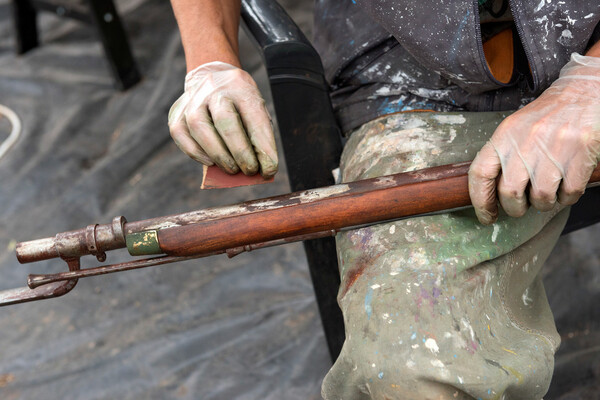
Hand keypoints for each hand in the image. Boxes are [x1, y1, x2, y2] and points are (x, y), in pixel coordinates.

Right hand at [168, 62, 277, 176]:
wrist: (212, 77)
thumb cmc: (239, 103)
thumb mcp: (254, 110)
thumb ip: (256, 136)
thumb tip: (257, 171)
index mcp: (241, 86)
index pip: (255, 118)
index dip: (263, 148)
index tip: (269, 170)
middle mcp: (215, 89)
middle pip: (225, 120)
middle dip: (239, 151)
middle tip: (249, 171)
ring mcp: (193, 98)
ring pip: (199, 127)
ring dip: (217, 154)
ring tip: (231, 169)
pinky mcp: (177, 111)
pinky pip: (181, 134)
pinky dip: (195, 152)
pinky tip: (210, 162)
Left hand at [469, 53, 599, 223]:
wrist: (582, 93)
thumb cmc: (546, 116)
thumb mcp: (514, 129)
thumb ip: (500, 157)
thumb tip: (490, 195)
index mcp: (503, 137)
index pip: (480, 174)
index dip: (479, 201)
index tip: (486, 216)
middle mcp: (524, 144)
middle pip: (509, 194)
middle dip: (515, 209)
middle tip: (521, 207)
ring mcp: (553, 151)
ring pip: (540, 199)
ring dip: (544, 203)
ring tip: (547, 190)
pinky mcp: (580, 157)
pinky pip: (568, 194)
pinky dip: (567, 197)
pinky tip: (566, 185)